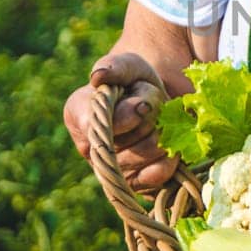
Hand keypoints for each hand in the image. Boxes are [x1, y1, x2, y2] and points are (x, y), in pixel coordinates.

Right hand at [64, 51, 179, 191]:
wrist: (157, 105)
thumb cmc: (137, 83)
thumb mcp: (128, 65)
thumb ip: (114, 66)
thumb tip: (98, 77)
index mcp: (79, 113)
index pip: (97, 124)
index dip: (127, 114)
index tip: (143, 103)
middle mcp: (91, 147)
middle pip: (133, 134)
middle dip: (153, 114)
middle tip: (150, 104)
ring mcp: (113, 168)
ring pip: (149, 150)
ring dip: (163, 130)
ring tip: (157, 121)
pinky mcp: (136, 184)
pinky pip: (158, 173)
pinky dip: (171, 156)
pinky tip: (167, 144)